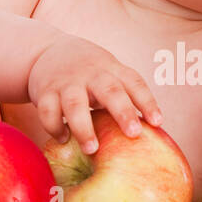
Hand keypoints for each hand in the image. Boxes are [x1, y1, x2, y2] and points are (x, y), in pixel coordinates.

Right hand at [26, 34, 162, 153]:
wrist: (47, 51)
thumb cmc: (89, 73)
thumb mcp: (109, 74)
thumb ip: (126, 96)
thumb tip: (151, 134)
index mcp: (112, 70)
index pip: (135, 83)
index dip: (147, 102)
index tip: (157, 122)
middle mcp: (91, 74)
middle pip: (109, 91)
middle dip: (122, 112)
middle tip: (133, 133)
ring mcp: (66, 82)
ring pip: (74, 103)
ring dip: (83, 127)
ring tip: (92, 149)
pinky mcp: (44, 92)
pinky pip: (48, 111)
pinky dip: (55, 127)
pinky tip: (64, 138)